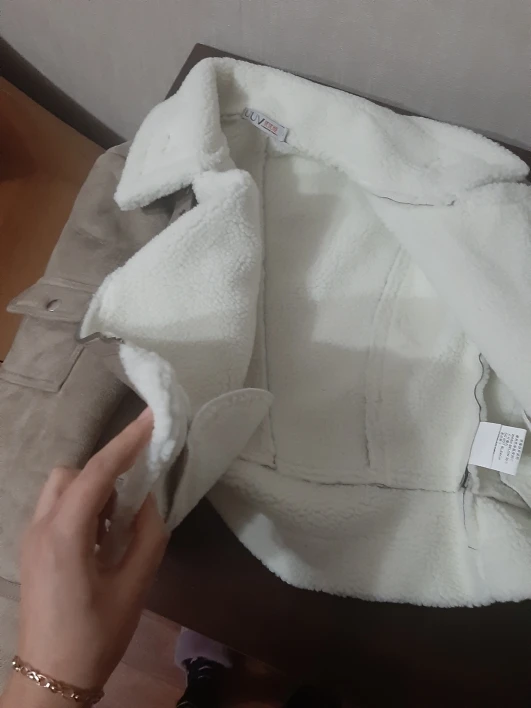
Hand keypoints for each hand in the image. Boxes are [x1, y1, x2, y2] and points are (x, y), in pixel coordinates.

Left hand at [3, 408, 167, 704]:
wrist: (52, 677)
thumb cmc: (97, 634)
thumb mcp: (135, 585)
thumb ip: (147, 533)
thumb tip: (148, 499)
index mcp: (66, 534)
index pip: (98, 472)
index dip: (128, 441)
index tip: (152, 417)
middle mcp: (41, 527)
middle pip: (72, 473)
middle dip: (104, 471)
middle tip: (133, 495)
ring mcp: (31, 538)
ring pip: (60, 488)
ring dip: (92, 490)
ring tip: (116, 523)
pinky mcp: (32, 549)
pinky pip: (56, 508)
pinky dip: (81, 507)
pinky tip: (99, 538)